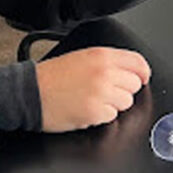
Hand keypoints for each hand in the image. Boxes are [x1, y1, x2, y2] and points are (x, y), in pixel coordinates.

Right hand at [36, 47, 150, 131]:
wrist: (28, 93)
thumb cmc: (51, 77)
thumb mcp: (83, 57)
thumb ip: (109, 62)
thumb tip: (133, 71)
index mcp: (102, 56)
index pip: (138, 63)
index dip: (143, 72)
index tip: (142, 78)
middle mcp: (105, 73)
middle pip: (135, 85)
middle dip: (123, 89)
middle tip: (106, 91)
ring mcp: (101, 93)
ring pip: (126, 102)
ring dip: (113, 104)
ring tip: (93, 99)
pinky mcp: (95, 112)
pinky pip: (112, 116)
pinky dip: (101, 116)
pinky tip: (86, 109)